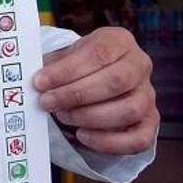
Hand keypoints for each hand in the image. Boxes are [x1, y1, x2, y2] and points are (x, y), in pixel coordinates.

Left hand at [34, 27, 158, 154]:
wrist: (96, 78)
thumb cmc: (77, 65)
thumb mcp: (65, 56)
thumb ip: (51, 65)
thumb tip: (32, 81)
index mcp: (119, 40)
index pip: (98, 53)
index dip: (67, 70)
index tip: (40, 82)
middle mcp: (140, 65)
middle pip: (117, 80)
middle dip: (76, 94)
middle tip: (47, 102)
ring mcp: (148, 94)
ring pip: (130, 109)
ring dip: (90, 116)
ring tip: (63, 116)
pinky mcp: (150, 122)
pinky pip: (139, 138)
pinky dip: (109, 142)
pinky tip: (82, 135)